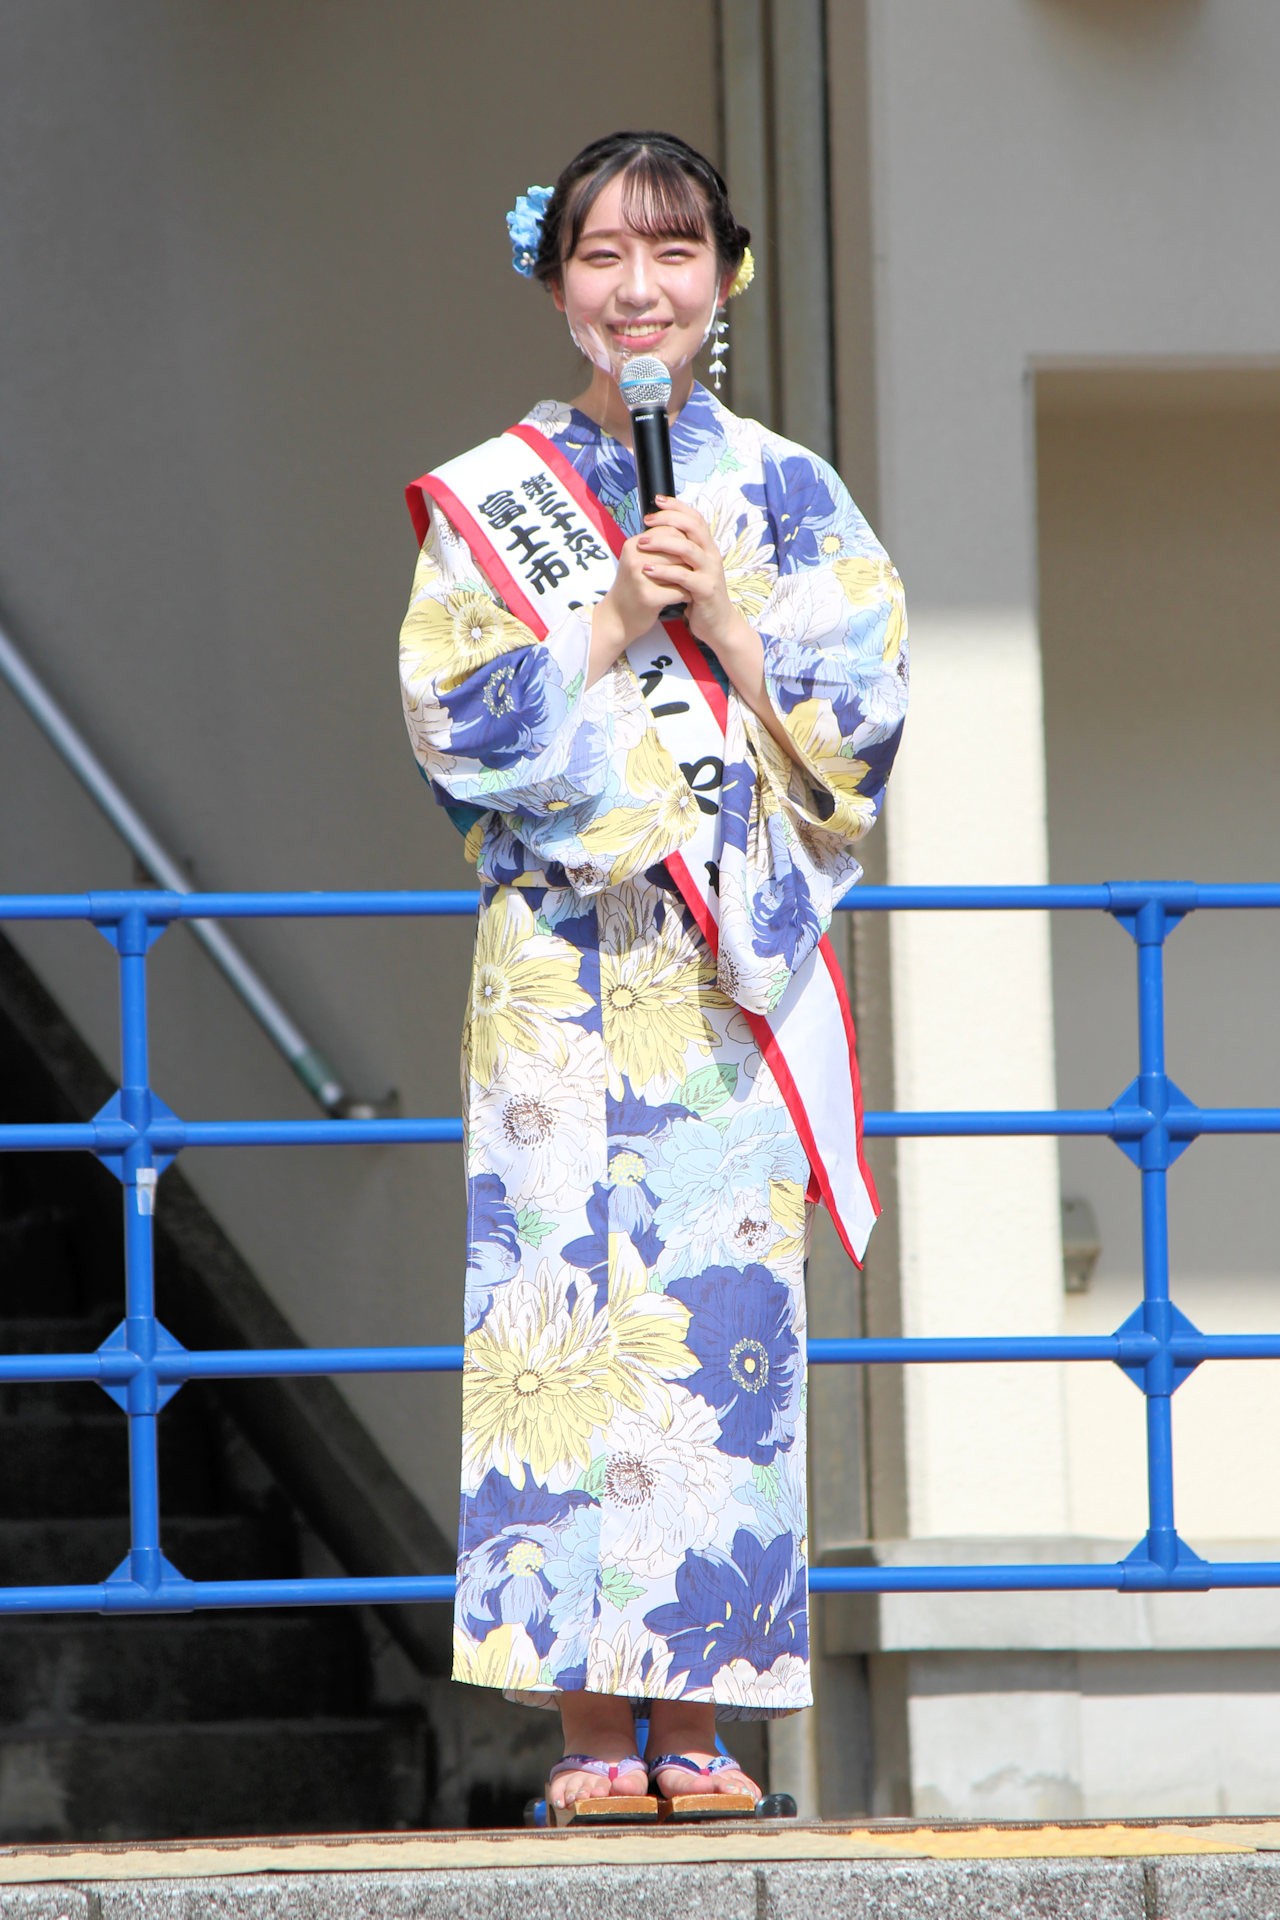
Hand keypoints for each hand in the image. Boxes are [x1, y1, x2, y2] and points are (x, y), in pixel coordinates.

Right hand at [588, 498, 726, 683]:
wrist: (617, 618)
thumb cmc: (633, 586)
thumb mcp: (639, 560)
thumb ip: (658, 544)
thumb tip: (687, 530)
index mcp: (634, 544)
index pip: (670, 530)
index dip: (685, 541)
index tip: (688, 554)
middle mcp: (635, 558)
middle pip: (678, 549)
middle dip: (690, 560)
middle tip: (695, 570)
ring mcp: (641, 578)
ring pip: (681, 569)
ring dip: (691, 577)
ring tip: (692, 582)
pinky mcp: (648, 597)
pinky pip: (679, 591)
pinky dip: (687, 595)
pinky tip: (687, 598)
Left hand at [633, 497, 738, 652]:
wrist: (717, 624)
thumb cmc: (699, 596)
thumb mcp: (691, 569)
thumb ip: (681, 553)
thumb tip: (659, 534)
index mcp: (707, 547)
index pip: (695, 518)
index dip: (677, 506)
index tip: (657, 500)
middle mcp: (712, 555)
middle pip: (693, 527)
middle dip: (668, 519)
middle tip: (647, 521)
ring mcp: (710, 572)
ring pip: (687, 549)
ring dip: (662, 543)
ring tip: (642, 543)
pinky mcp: (705, 589)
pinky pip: (683, 576)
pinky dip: (664, 571)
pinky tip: (648, 569)